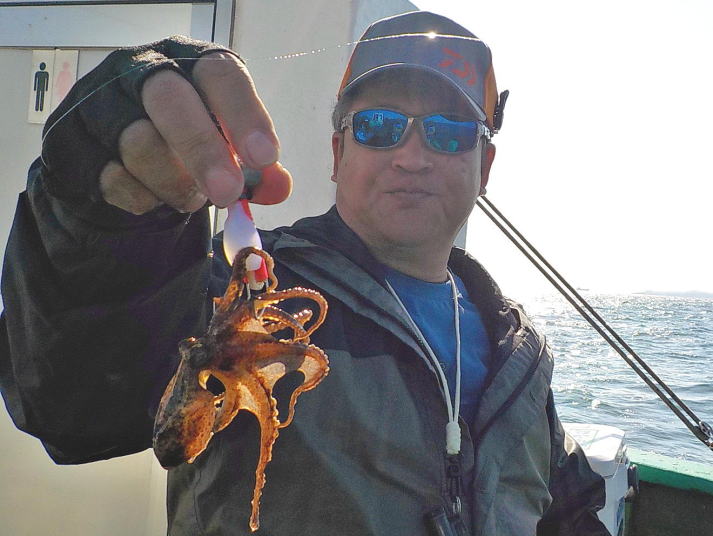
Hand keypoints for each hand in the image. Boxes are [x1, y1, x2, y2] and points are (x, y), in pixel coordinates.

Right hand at [41, 38, 291, 214]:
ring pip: (139, 144)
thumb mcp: (225, 146)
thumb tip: (280, 186)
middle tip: (228, 194)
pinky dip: (144, 200)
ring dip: (175, 185)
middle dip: (203, 151)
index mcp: (189, 62)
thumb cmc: (183, 142)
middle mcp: (141, 71)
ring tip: (192, 198)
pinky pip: (113, 178)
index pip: (219, 73)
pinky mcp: (72, 142)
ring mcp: (100, 103)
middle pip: (170, 101)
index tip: (264, 158)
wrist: (113, 156)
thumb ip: (255, 167)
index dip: (244, 114)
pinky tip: (155, 199)